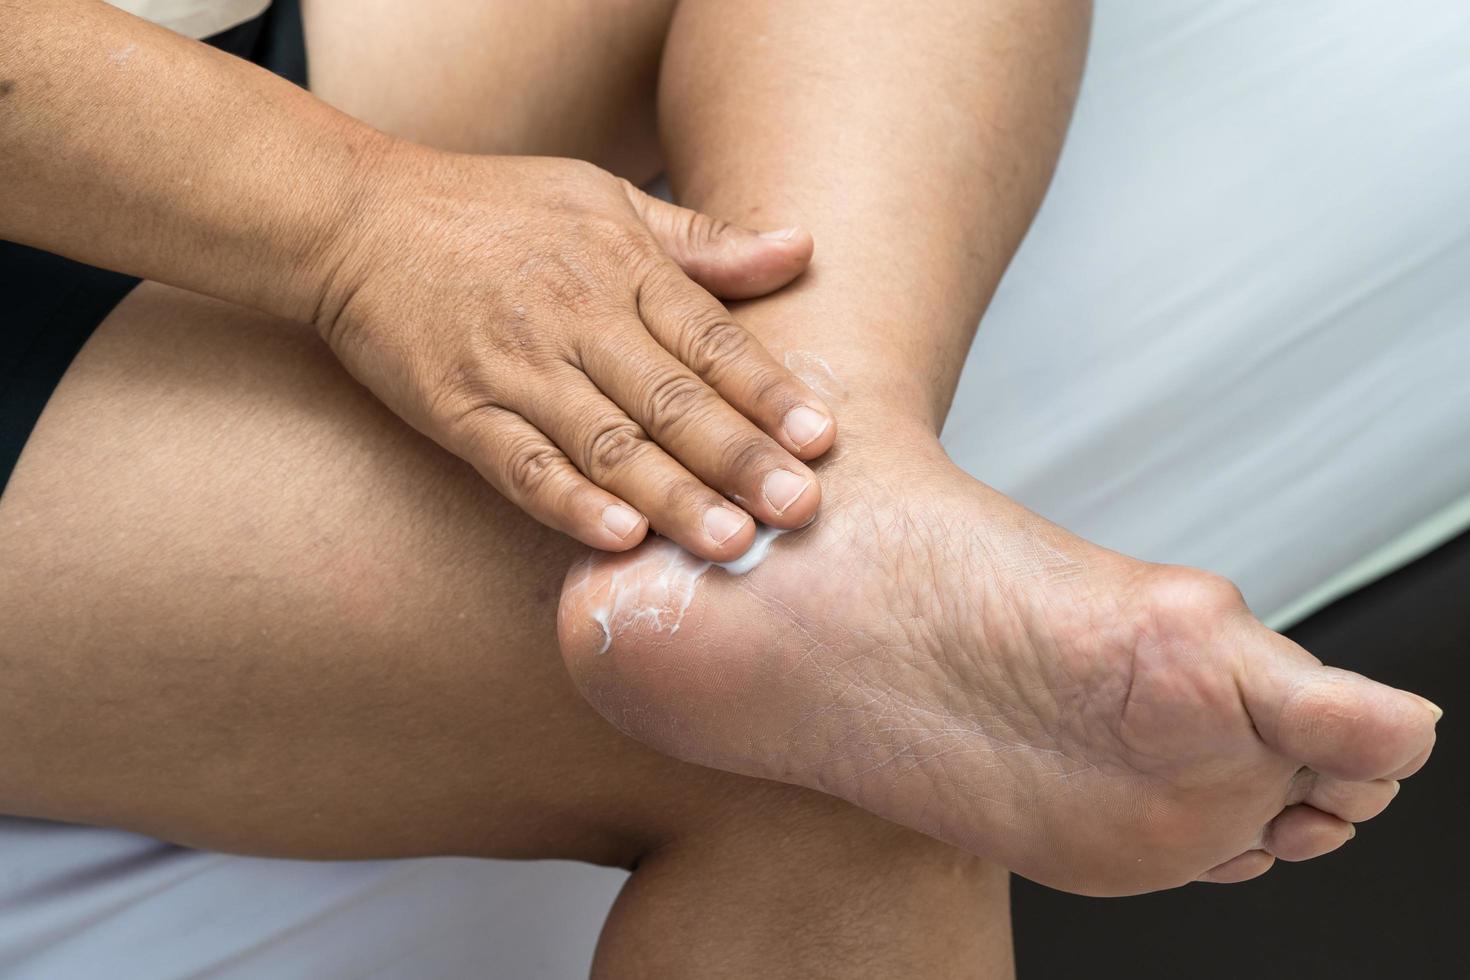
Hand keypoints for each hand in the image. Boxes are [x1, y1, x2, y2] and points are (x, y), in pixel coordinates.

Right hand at [313, 149, 834, 559]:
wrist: (356, 218)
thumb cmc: (494, 210)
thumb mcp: (604, 200)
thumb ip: (704, 240)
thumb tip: (802, 246)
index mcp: (619, 267)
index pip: (709, 339)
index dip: (767, 391)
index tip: (820, 439)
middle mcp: (574, 318)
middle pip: (670, 399)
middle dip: (739, 458)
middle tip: (799, 510)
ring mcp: (514, 368)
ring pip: (605, 443)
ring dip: (671, 497)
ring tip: (730, 543)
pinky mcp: (459, 410)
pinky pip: (521, 466)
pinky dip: (569, 503)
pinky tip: (618, 537)